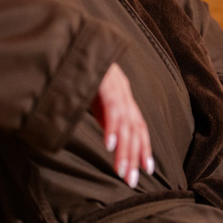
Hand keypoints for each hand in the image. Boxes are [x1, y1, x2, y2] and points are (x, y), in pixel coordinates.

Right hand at [90, 63, 153, 187]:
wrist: (75, 41)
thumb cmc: (81, 71)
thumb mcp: (94, 96)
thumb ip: (104, 114)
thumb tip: (111, 139)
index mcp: (123, 96)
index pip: (138, 126)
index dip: (144, 148)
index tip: (146, 170)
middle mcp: (124, 92)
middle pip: (135, 128)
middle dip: (135, 156)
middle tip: (131, 181)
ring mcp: (115, 87)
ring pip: (125, 123)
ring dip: (124, 149)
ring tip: (121, 171)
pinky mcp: (104, 82)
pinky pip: (111, 108)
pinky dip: (111, 128)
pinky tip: (109, 145)